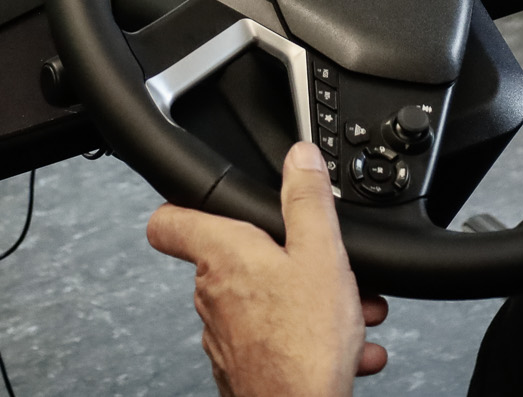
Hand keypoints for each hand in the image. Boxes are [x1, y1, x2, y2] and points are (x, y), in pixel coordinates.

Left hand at [146, 141, 388, 396]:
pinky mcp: (243, 365)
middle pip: (238, 259)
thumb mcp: (320, 254)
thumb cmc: (304, 344)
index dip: (183, 204)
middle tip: (324, 266)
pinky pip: (277, 336)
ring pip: (265, 300)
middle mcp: (212, 295)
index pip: (170, 222)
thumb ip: (307, 200)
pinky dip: (310, 334)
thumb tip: (299, 158)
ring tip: (352, 310)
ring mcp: (225, 334)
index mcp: (223, 256)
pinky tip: (350, 345)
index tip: (203, 199)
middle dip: (288, 258)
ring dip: (309, 300)